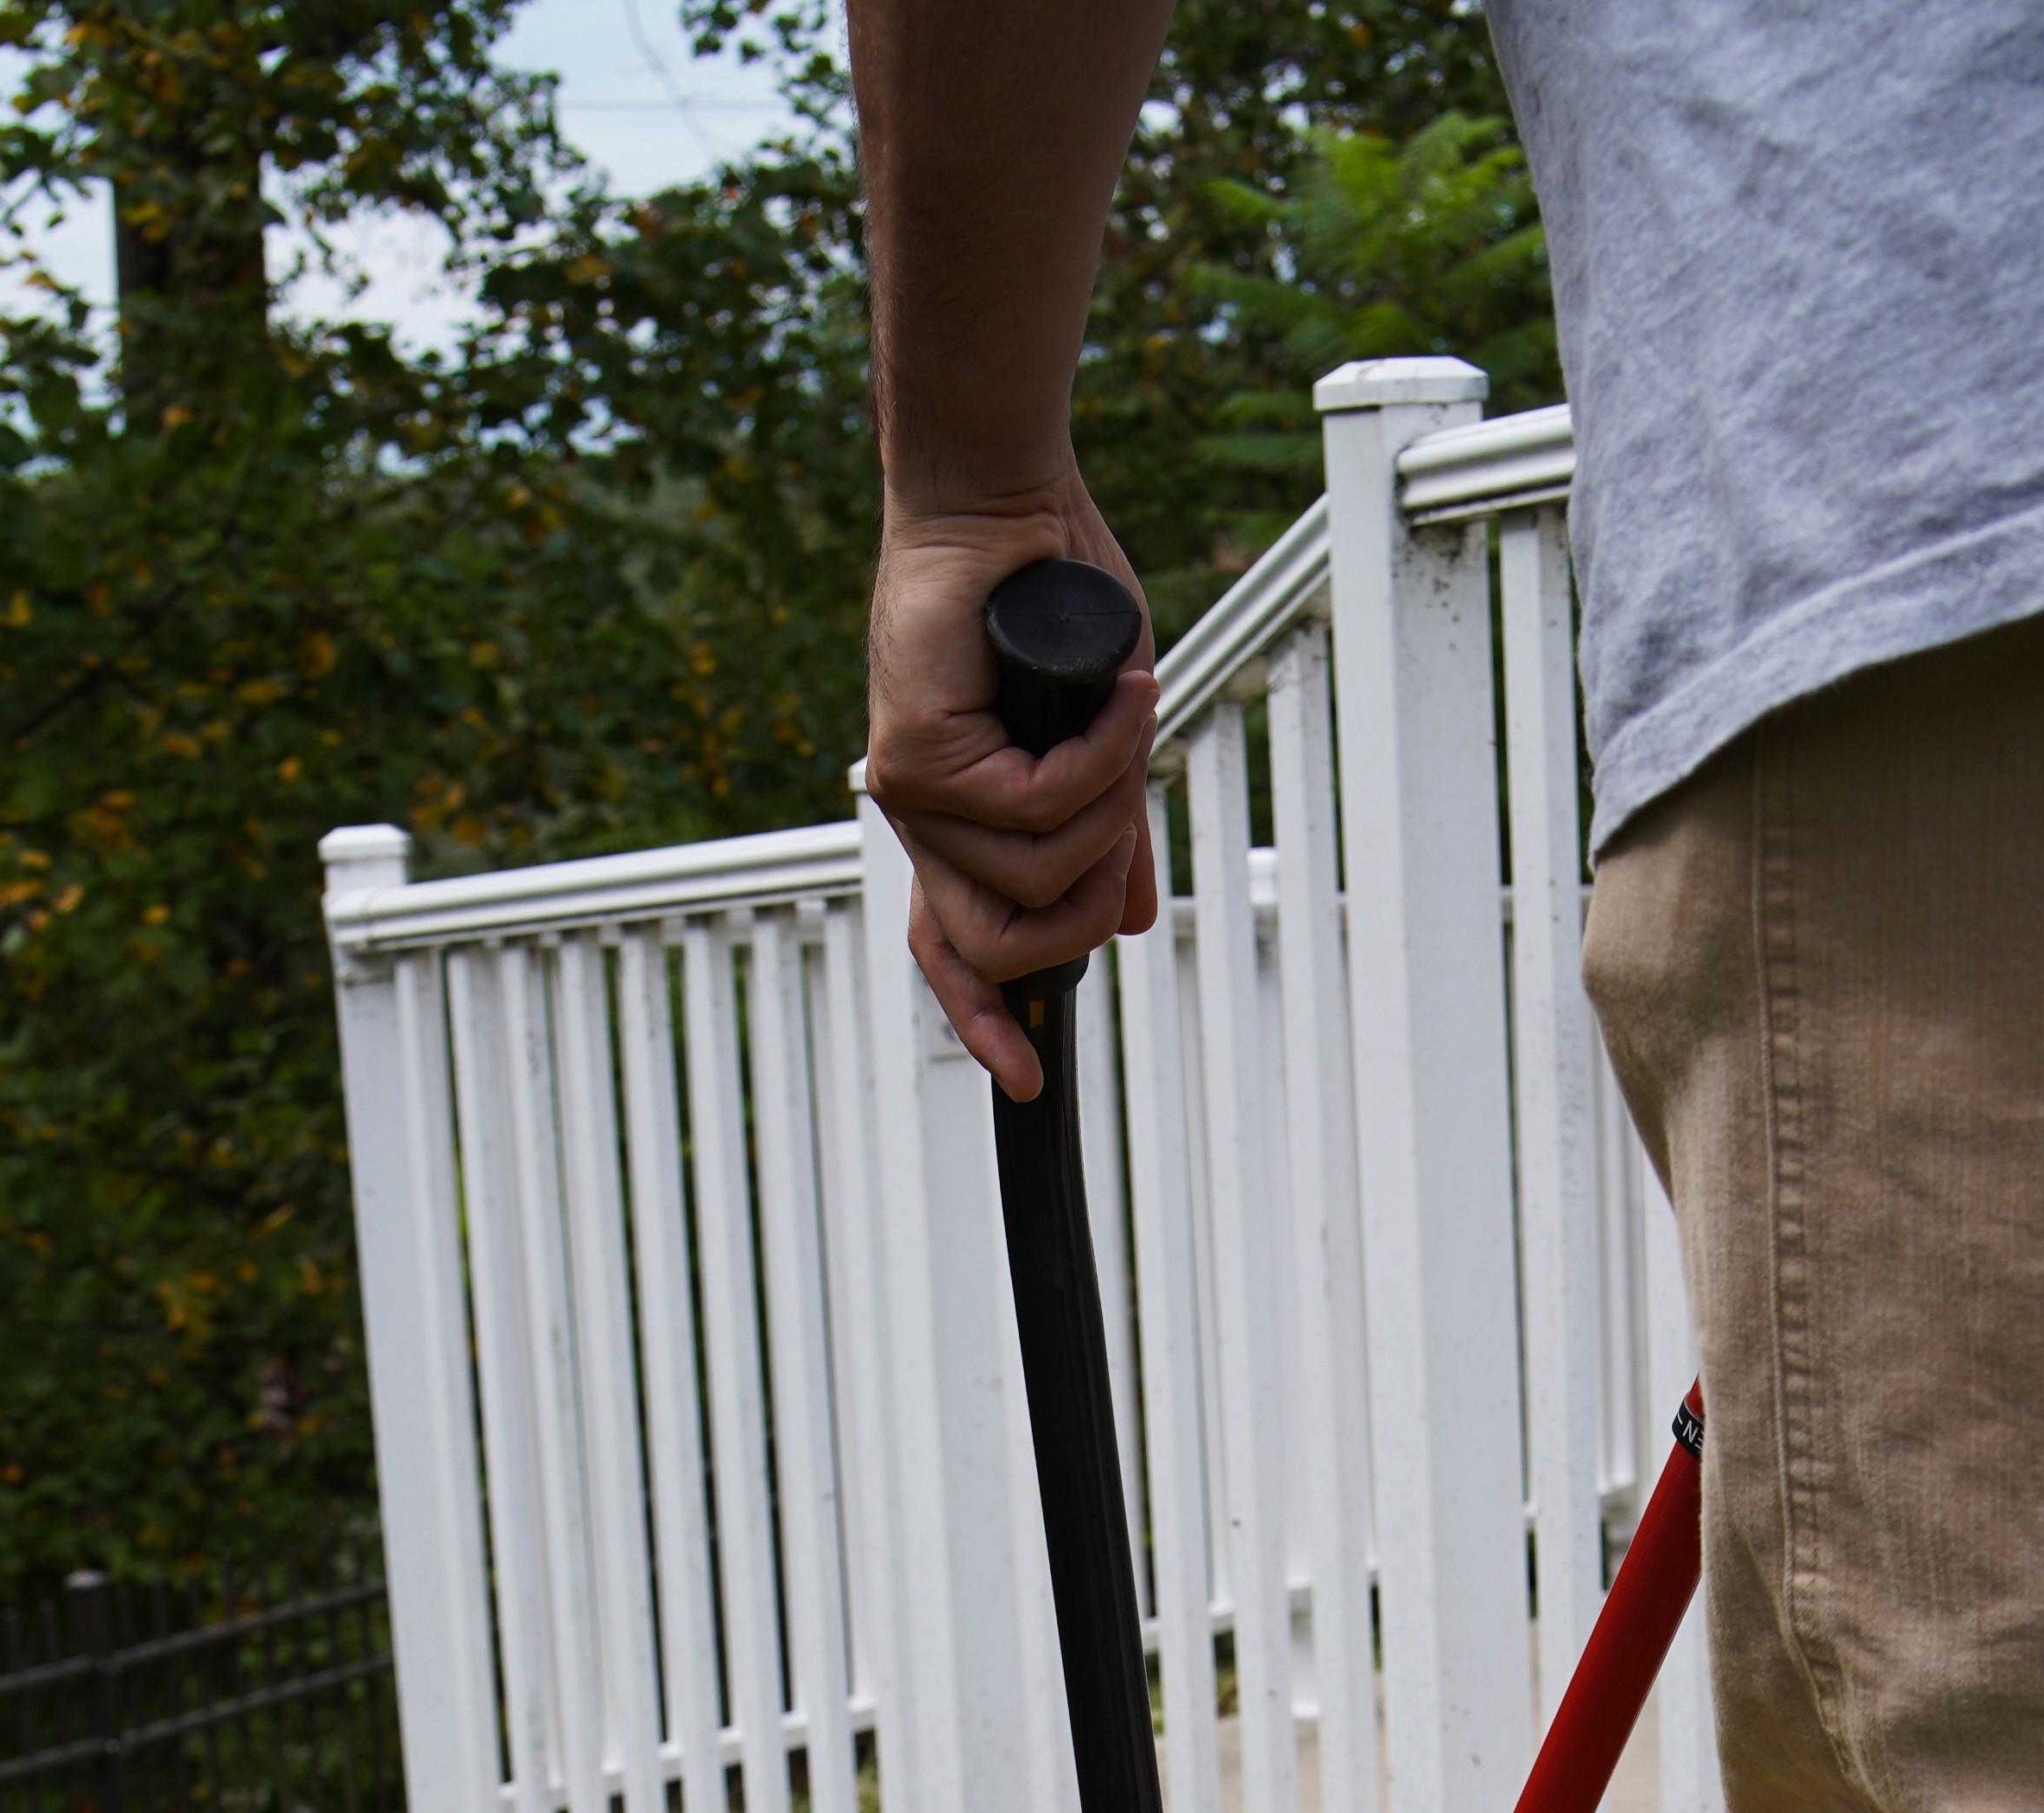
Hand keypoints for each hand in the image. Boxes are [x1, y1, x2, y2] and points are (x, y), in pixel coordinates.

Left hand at [866, 494, 1159, 1096]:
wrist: (1002, 500)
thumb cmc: (1048, 601)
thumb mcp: (1094, 738)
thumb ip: (1104, 828)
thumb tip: (1131, 919)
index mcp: (955, 825)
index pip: (953, 950)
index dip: (987, 1021)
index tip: (1029, 1082)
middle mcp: (923, 821)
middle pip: (1003, 943)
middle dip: (1088, 908)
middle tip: (1127, 829)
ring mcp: (912, 792)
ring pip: (1035, 878)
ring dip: (1109, 810)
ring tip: (1127, 718)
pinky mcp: (917, 756)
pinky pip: (1036, 810)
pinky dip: (1098, 759)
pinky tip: (1120, 695)